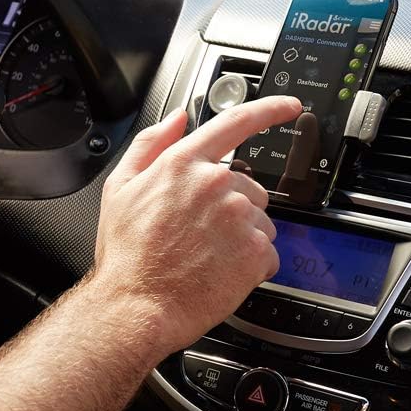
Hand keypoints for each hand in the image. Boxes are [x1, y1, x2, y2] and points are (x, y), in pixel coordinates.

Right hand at [92, 96, 302, 362]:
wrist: (137, 305)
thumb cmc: (127, 252)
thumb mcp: (120, 186)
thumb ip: (151, 143)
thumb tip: (177, 118)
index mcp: (184, 163)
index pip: (236, 123)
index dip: (270, 109)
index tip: (290, 106)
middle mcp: (216, 184)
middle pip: (248, 185)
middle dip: (233, 205)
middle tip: (201, 232)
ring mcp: (239, 217)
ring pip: (260, 219)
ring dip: (243, 235)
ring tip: (208, 255)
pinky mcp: (255, 251)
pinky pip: (268, 252)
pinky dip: (251, 264)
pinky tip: (222, 271)